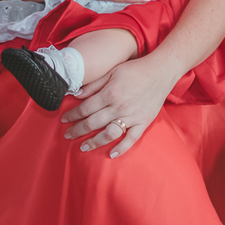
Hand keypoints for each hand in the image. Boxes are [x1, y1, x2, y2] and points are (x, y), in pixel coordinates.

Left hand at [61, 55, 176, 156]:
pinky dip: (122, 148)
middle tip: (67, 135)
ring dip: (94, 142)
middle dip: (77, 130)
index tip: (64, 119)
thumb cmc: (135, 69)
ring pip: (109, 134)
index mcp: (109, 93)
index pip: (85, 108)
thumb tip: (76, 94)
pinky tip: (112, 154)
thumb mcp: (112, 71)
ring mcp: (132, 116)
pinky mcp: (143, 122)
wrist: (160, 71)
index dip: (72, 115)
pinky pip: (132, 138)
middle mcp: (119, 107)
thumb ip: (94, 84)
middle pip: (93, 123)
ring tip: (83, 147)